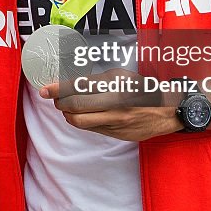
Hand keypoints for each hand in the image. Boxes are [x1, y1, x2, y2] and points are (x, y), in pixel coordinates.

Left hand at [40, 69, 182, 141]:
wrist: (165, 111)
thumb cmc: (142, 90)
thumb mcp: (121, 77)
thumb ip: (97, 81)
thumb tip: (72, 84)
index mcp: (116, 84)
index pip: (79, 86)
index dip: (58, 88)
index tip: (45, 88)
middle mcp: (114, 103)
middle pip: (74, 105)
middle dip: (59, 102)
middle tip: (54, 97)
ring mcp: (114, 120)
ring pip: (78, 120)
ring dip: (66, 114)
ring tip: (65, 107)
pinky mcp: (114, 133)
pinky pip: (89, 128)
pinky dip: (79, 121)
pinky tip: (79, 114)